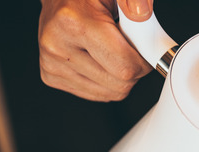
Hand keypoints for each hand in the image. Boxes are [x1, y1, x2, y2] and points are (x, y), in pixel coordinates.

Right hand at [38, 0, 153, 100]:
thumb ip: (132, 1)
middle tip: (131, 50)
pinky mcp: (51, 76)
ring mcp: (51, 64)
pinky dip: (106, 83)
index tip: (147, 52)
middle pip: (119, 84)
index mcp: (73, 23)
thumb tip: (141, 13)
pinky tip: (101, 61)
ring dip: (120, 78)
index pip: (124, 66)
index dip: (144, 63)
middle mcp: (57, 45)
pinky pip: (96, 95)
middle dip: (134, 71)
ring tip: (113, 52)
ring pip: (109, 93)